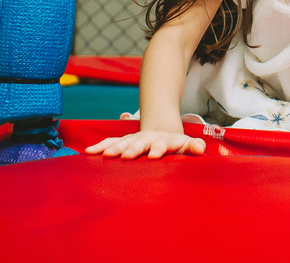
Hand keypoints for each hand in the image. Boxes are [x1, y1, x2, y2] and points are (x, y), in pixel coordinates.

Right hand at [85, 130, 205, 159]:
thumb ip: (194, 147)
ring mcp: (134, 139)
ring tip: (105, 155)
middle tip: (127, 156)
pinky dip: (101, 146)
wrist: (163, 133)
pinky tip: (89, 151)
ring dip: (114, 148)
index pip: (162, 143)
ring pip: (123, 142)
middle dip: (133, 149)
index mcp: (164, 140)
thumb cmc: (177, 146)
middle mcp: (147, 138)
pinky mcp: (124, 143)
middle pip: (140, 142)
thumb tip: (200, 148)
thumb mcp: (187, 145)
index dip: (158, 148)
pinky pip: (111, 143)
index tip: (154, 156)